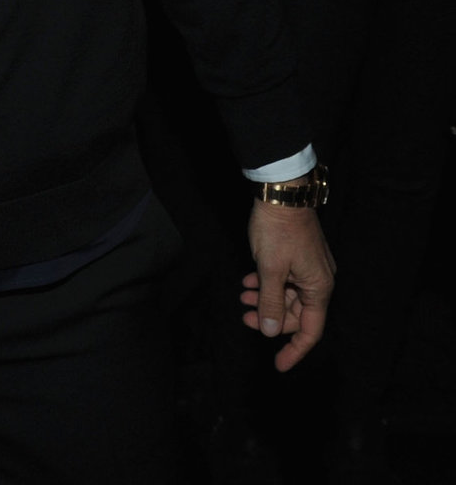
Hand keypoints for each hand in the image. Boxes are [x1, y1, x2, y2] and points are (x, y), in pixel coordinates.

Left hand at [242, 199, 334, 370]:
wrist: (282, 194)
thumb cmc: (277, 231)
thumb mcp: (269, 270)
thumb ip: (271, 302)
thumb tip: (273, 332)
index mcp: (318, 289)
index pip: (310, 330)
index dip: (295, 350)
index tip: (279, 366)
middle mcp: (318, 281)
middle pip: (297, 314)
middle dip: (271, 319)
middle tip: (245, 316)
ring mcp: (310, 268)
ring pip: (287, 295)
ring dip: (265, 300)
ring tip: (241, 298)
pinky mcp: (299, 256)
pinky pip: (284, 279)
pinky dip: (267, 284)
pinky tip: (248, 282)